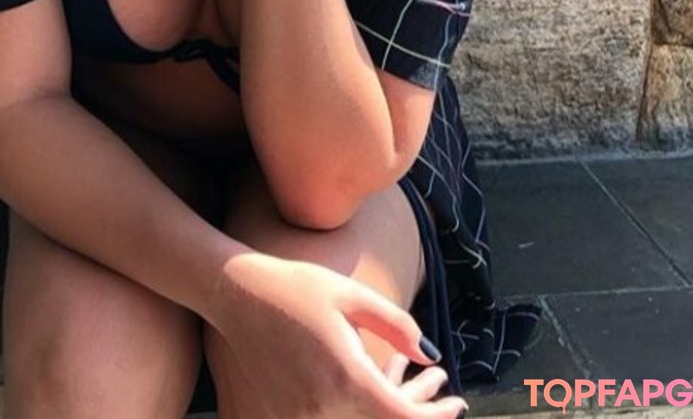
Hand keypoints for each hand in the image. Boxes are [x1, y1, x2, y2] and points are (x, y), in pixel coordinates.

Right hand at [208, 250, 465, 417]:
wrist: (236, 295)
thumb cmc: (296, 287)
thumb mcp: (352, 295)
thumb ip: (397, 325)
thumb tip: (431, 355)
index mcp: (346, 378)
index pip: (403, 418)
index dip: (435, 417)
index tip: (456, 405)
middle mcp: (323, 409)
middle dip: (417, 413)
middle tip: (439, 396)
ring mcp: (299, 418)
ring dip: (384, 413)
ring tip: (402, 386)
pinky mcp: (282, 418)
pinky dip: (352, 412)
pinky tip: (363, 394)